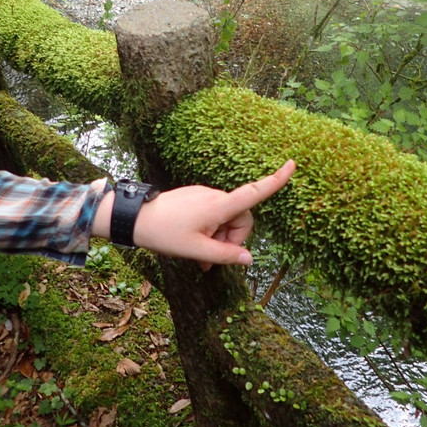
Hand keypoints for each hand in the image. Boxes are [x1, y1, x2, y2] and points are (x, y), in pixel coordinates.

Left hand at [94, 160, 295, 266]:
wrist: (134, 219)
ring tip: (200, 259)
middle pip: (241, 218)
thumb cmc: (164, 234)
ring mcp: (204, 196)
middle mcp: (214, 196)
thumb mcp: (196, 251)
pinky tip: (195, 246)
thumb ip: (225, 255)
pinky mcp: (195, 198)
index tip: (292, 165)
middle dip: (233, 239)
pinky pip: (213, 215)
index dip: (275, 180)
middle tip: (213, 261)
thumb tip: (248, 259)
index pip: (254, 192)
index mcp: (218, 206)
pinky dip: (210, 232)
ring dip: (219, 239)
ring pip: (226, 219)